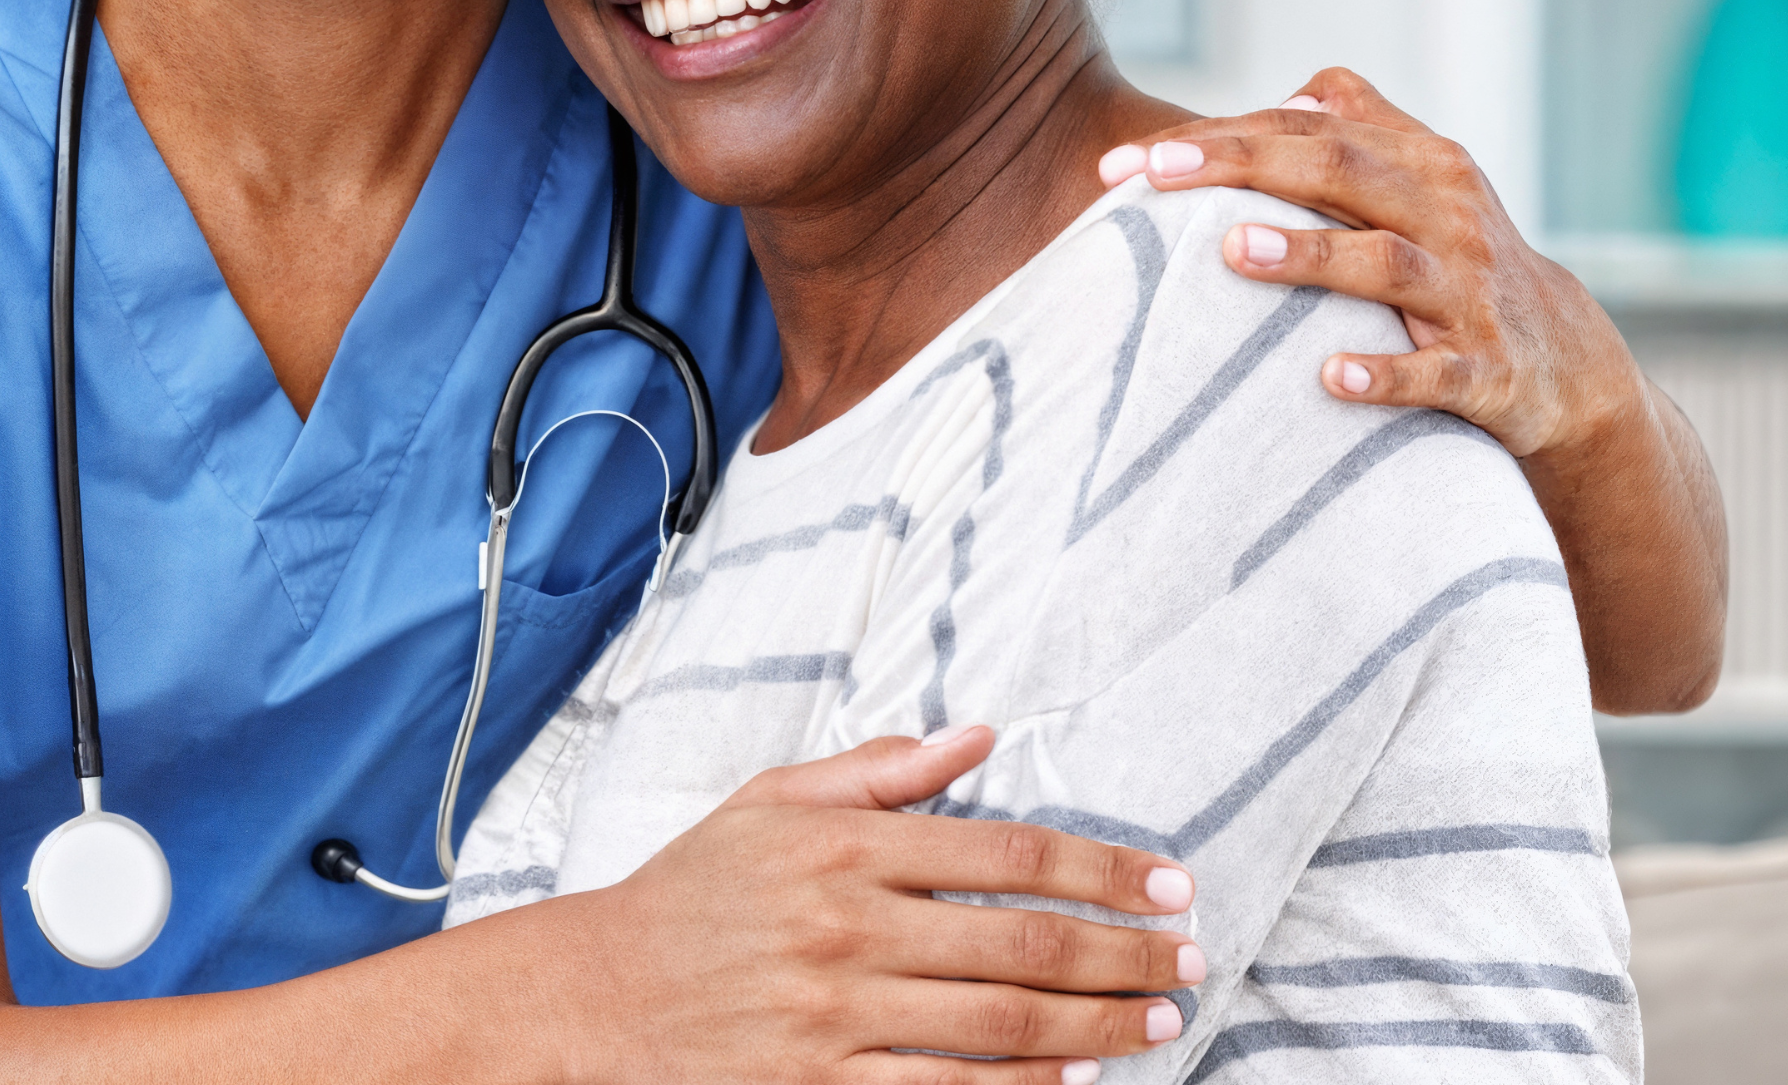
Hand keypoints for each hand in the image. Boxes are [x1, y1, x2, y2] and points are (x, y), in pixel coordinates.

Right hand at [567, 724, 1202, 1084]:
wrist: (598, 998)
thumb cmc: (693, 894)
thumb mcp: (773, 801)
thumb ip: (879, 771)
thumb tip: (978, 737)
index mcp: (845, 847)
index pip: (1005, 852)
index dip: (1099, 867)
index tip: (1166, 880)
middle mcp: (850, 929)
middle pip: (1021, 944)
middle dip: (1122, 952)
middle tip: (1189, 959)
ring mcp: (838, 1018)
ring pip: (1000, 1026)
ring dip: (1096, 1025)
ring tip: (1159, 1020)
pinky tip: (1073, 1078)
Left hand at [1097, 64, 1619, 457]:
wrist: (1571, 365)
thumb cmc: (1467, 261)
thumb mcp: (1431, 183)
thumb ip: (1368, 125)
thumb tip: (1291, 91)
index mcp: (1422, 161)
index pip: (1308, 129)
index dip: (1220, 136)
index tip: (1131, 160)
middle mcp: (1446, 212)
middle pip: (1338, 170)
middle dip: (1240, 167)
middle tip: (1153, 177)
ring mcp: (1471, 292)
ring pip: (1384, 263)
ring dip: (1308, 256)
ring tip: (1233, 252)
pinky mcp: (1491, 371)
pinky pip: (1438, 372)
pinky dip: (1387, 372)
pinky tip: (1331, 379)